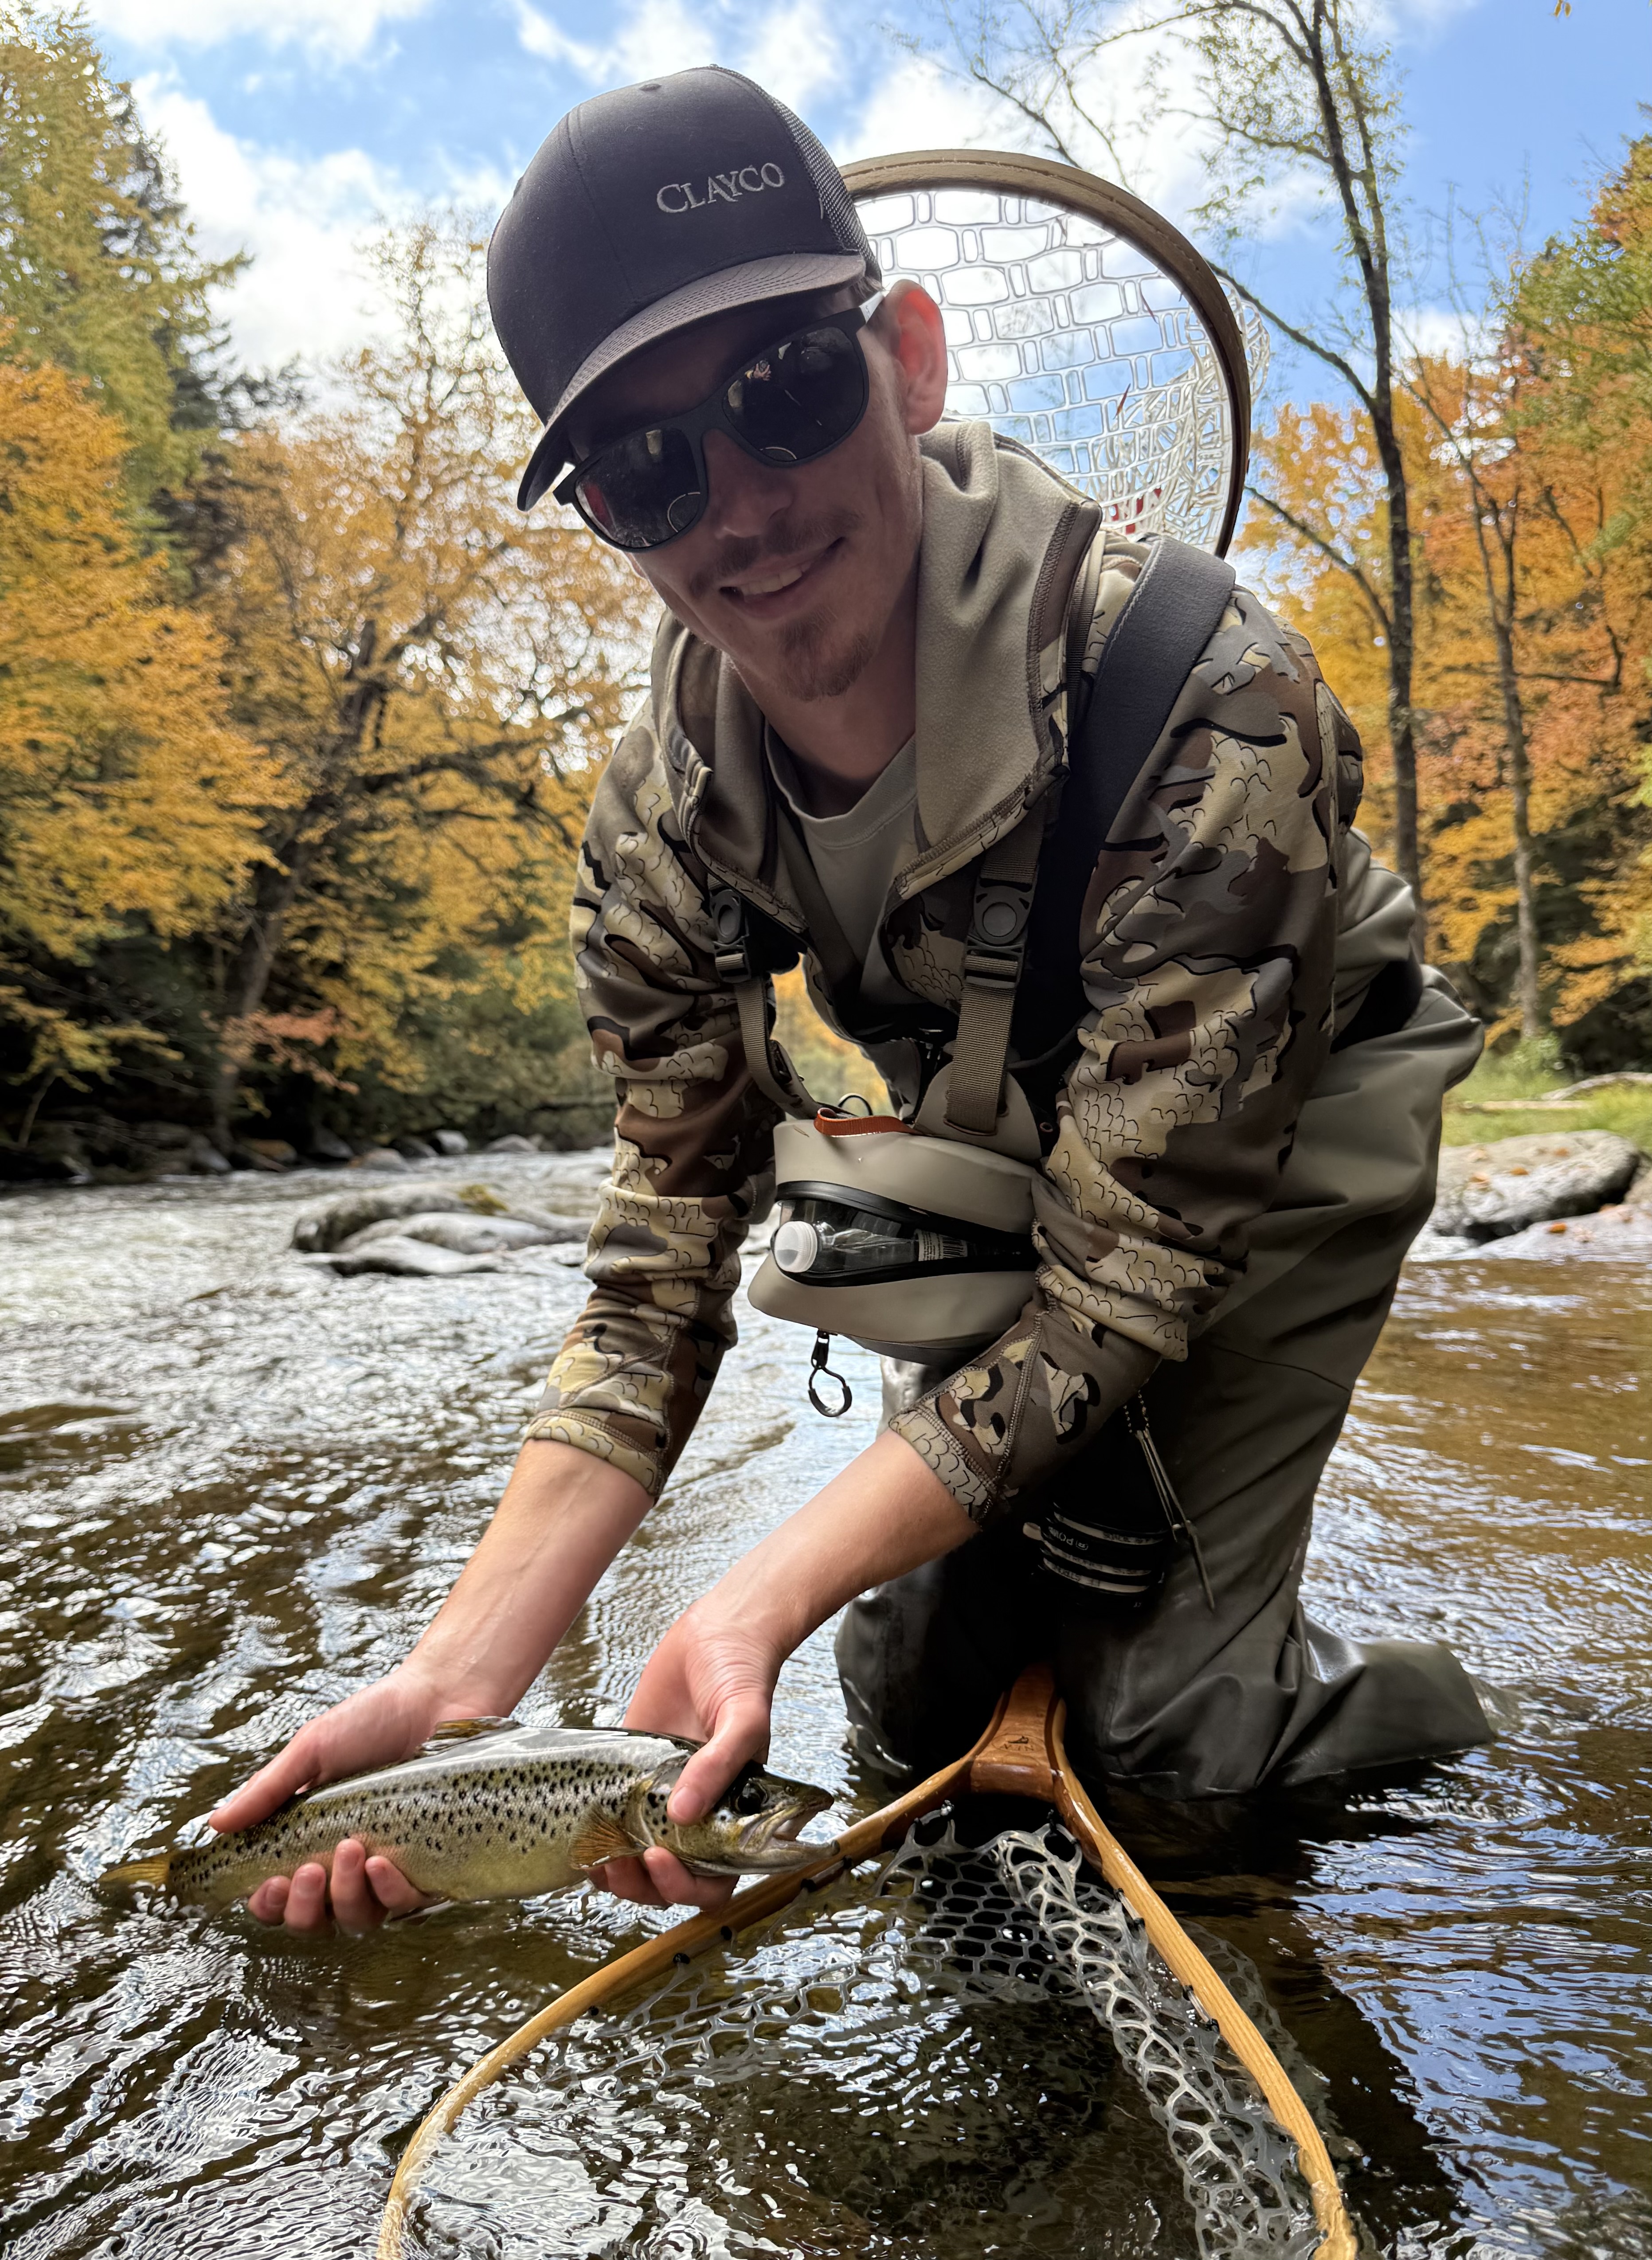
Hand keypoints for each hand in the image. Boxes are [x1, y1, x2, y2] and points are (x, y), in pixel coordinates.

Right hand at [208, 1662, 454, 1932]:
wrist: (438, 1699)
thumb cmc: (372, 1721)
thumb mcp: (313, 1749)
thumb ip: (268, 1789)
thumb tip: (216, 1824)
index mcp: (311, 1840)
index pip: (280, 1896)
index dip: (269, 1905)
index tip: (268, 1885)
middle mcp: (346, 1864)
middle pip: (315, 1921)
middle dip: (303, 1908)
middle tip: (306, 1872)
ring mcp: (387, 1868)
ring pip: (359, 1919)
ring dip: (346, 1897)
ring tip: (352, 1850)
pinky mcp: (428, 1865)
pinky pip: (406, 1905)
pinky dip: (390, 1892)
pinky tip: (382, 1863)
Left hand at [600, 1602, 782, 1912]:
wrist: (716, 1631)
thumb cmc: (742, 1674)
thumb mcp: (742, 1720)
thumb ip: (719, 1765)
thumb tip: (683, 1814)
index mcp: (733, 1813)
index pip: (715, 1876)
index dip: (686, 1884)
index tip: (659, 1859)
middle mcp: (698, 1811)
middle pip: (672, 1878)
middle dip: (643, 1886)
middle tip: (619, 1865)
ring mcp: (662, 1794)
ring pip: (638, 1859)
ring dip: (618, 1871)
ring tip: (596, 1859)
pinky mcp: (631, 1771)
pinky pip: (612, 1818)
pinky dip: (596, 1836)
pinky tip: (581, 1835)